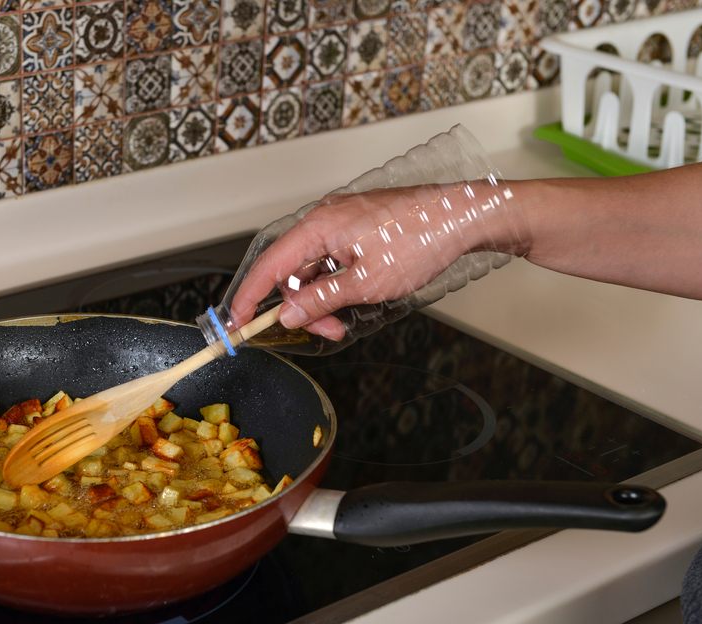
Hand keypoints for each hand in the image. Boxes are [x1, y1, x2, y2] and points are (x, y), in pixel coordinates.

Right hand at [229, 182, 504, 337]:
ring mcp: (342, 219)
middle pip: (292, 269)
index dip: (249, 297)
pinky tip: (356, 295)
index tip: (237, 322)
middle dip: (303, 305)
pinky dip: (337, 282)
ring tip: (347, 318)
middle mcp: (325, 217)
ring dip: (323, 297)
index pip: (268, 266)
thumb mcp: (367, 283)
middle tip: (326, 330)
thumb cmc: (421, 238)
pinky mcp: (358, 225)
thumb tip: (289, 314)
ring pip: (314, 266)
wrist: (464, 215)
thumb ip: (322, 300)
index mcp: (319, 226)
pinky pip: (332, 257)